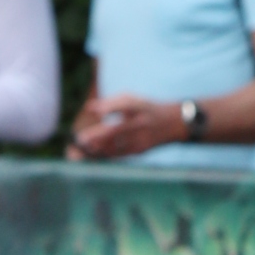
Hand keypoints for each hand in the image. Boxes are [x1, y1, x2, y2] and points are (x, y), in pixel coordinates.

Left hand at [68, 91, 183, 161]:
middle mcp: (141, 122)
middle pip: (117, 129)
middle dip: (98, 135)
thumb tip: (89, 107)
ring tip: (83, 147)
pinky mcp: (140, 150)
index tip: (96, 111)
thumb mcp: (132, 100)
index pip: (125, 104)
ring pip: (117, 146)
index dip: (110, 107)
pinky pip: (119, 154)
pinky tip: (93, 153)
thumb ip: (110, 103)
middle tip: (81, 138)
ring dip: (98, 148)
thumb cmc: (145, 109)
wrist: (173, 124)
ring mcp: (141, 138)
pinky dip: (105, 154)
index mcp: (139, 106)